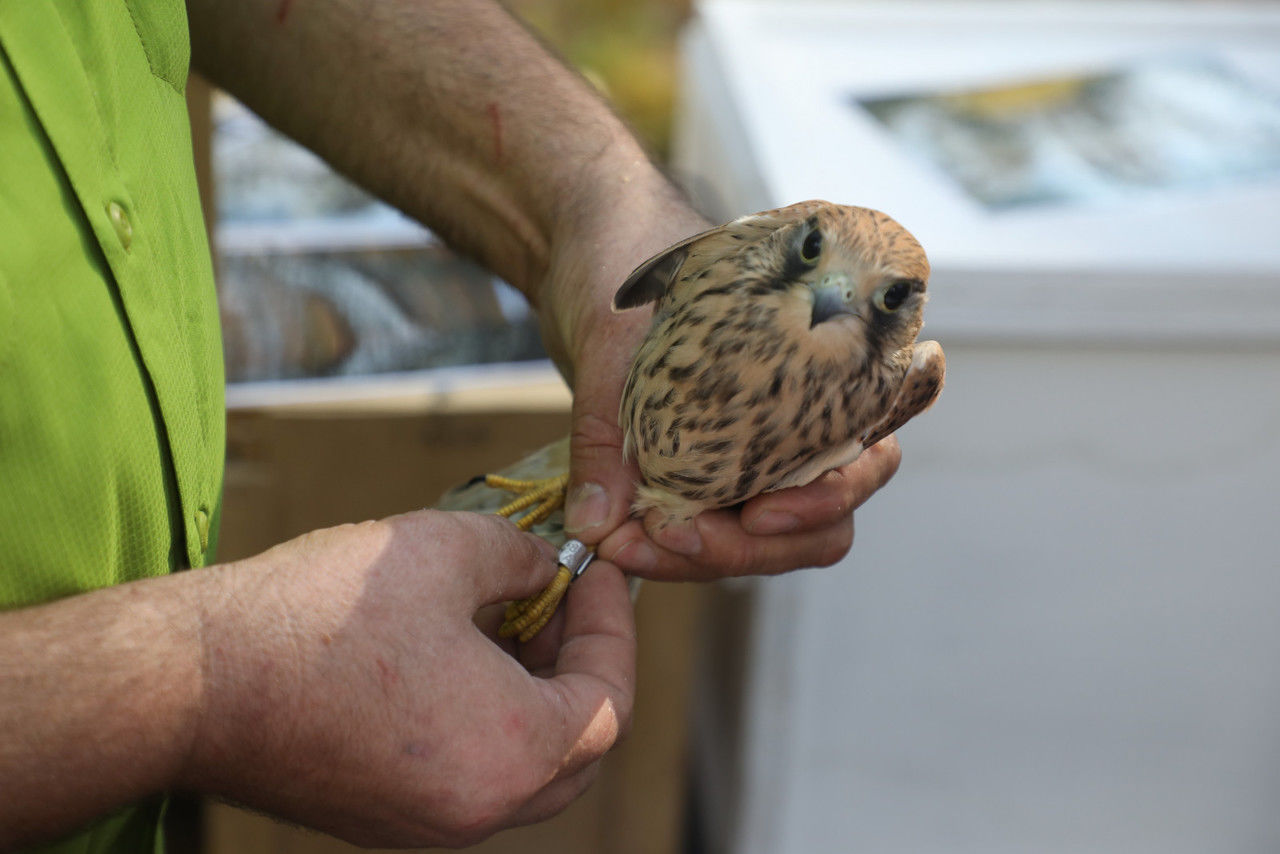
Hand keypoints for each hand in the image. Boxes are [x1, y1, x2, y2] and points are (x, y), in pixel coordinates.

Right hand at [178, 511, 634, 847]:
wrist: (194, 683)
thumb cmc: (318, 616)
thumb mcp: (443, 550)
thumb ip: (522, 557)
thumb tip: (548, 567)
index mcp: (511, 754)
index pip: (608, 702)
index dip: (612, 627)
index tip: (593, 572)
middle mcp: (478, 809)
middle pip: (577, 747)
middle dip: (579, 663)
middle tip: (560, 596)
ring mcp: (428, 825)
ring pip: (523, 766)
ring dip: (533, 691)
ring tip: (505, 614)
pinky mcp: (385, 818)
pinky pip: (470, 774)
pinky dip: (486, 718)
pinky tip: (456, 652)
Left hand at [542, 191, 902, 581]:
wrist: (582, 235)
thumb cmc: (626, 253)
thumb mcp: (616, 337)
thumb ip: (607, 433)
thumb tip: (602, 522)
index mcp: (824, 364)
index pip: (870, 453)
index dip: (831, 497)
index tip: (761, 512)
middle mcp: (804, 415)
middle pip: (823, 519)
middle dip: (752, 548)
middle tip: (674, 539)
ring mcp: (757, 447)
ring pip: (768, 534)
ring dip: (710, 555)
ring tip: (634, 544)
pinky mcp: (707, 465)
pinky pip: (714, 523)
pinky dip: (676, 543)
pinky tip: (624, 537)